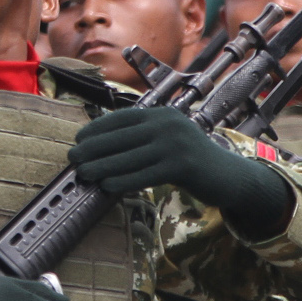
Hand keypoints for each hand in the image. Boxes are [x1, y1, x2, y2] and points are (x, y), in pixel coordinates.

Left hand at [69, 106, 292, 235]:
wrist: (228, 176)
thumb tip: (103, 147)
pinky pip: (144, 175)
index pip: (122, 117)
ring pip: (129, 157)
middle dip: (94, 148)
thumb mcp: (168, 140)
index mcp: (162, 114)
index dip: (97, 128)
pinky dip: (122, 181)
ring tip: (84, 174)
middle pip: (122, 136)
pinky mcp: (182, 166)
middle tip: (73, 159)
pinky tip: (107, 186)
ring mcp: (176, 144)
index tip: (78, 139)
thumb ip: (143, 138)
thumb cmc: (190, 161)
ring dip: (102, 166)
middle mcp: (168, 124)